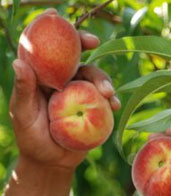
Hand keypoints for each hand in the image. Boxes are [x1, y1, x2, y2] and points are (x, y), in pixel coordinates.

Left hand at [10, 8, 120, 169]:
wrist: (51, 161)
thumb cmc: (32, 138)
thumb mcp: (24, 115)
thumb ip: (24, 90)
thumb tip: (19, 62)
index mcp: (46, 80)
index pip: (52, 53)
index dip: (61, 37)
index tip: (69, 24)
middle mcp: (65, 84)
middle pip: (79, 62)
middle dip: (89, 55)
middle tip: (96, 52)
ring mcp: (81, 96)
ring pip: (95, 79)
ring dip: (104, 81)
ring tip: (109, 94)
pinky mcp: (94, 110)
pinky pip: (106, 101)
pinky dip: (113, 101)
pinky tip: (116, 106)